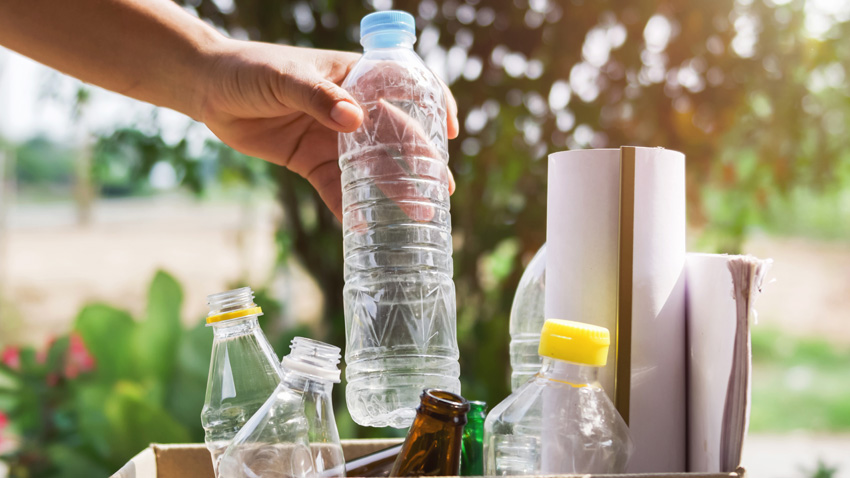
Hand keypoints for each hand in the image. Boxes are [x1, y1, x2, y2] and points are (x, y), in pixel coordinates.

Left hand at [198, 38, 459, 219]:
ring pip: (372, 168)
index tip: (448, 132)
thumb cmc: (250, 69)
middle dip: (421, 163)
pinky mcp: (313, 162)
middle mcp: (352, 109)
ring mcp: (334, 139)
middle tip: (441, 191)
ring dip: (394, 191)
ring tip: (417, 215)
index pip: (406, 86)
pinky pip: (337, 189)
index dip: (434, 106)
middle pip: (395, 137)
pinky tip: (364, 228)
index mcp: (355, 77)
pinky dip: (349, 209)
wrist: (208, 90)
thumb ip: (318, 97)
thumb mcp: (284, 77)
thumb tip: (354, 120)